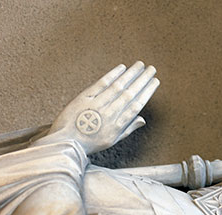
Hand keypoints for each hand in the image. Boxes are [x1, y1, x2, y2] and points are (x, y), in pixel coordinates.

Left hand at [41, 61, 159, 154]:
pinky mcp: (84, 98)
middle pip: (129, 93)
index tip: (155, 82)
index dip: (147, 92)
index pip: (136, 105)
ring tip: (140, 65)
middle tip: (152, 69)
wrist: (66, 142)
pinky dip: (112, 75)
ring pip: (117, 86)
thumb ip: (127, 128)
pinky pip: (101, 84)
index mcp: (117, 125)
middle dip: (142, 80)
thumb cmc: (89, 143)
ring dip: (130, 74)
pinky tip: (121, 68)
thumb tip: (143, 120)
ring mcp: (96, 105)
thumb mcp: (111, 140)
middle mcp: (109, 114)